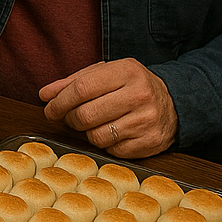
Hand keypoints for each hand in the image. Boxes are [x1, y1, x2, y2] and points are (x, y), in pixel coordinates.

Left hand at [38, 59, 179, 157]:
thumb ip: (74, 81)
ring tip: (91, 123)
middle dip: (68, 118)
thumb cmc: (132, 86)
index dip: (60, 101)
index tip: (49, 107)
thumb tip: (45, 94)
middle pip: (86, 114)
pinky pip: (111, 150)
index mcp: (127, 71)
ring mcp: (146, 121)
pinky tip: (110, 132)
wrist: (175, 104)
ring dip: (86, 133)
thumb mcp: (107, 73)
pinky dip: (104, 144)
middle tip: (66, 117)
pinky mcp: (149, 143)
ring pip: (96, 136)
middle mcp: (139, 95)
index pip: (82, 88)